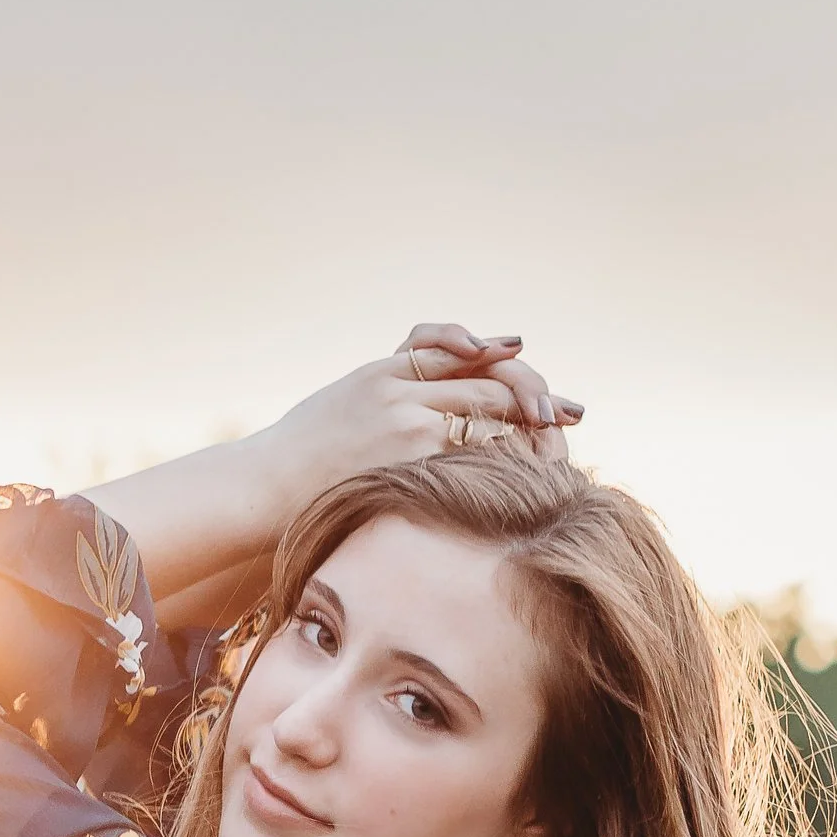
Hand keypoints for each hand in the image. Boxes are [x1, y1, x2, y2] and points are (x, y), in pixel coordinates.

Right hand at [258, 326, 582, 520]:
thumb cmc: (300, 455)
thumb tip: (425, 401)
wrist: (263, 487)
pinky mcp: (410, 463)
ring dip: (532, 422)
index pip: (457, 350)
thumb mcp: (343, 402)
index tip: (526, 357)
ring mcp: (408, 425)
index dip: (498, 354)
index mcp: (384, 372)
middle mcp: (401, 391)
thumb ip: (386, 390)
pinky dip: (509, 455)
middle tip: (573, 412)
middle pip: (484, 378)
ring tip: (564, 436)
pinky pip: (474, 453)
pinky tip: (534, 464)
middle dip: (533, 393)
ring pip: (486, 410)